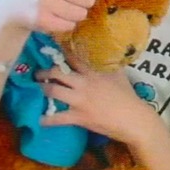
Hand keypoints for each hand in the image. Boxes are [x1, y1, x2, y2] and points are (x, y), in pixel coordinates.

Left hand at [36, 62, 154, 145]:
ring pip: (52, 91)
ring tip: (36, 90)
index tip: (51, 50)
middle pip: (57, 73)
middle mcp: (83, 83)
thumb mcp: (120, 75)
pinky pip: (56, 118)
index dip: (60, 53)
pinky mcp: (78, 117)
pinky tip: (39, 119)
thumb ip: (110, 64)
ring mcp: (79, 100)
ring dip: (41, 90)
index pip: (73, 57)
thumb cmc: (128, 96)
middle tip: (38, 74)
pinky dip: (46, 119)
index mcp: (93, 72)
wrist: (132, 118)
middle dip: (44, 73)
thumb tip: (107, 54)